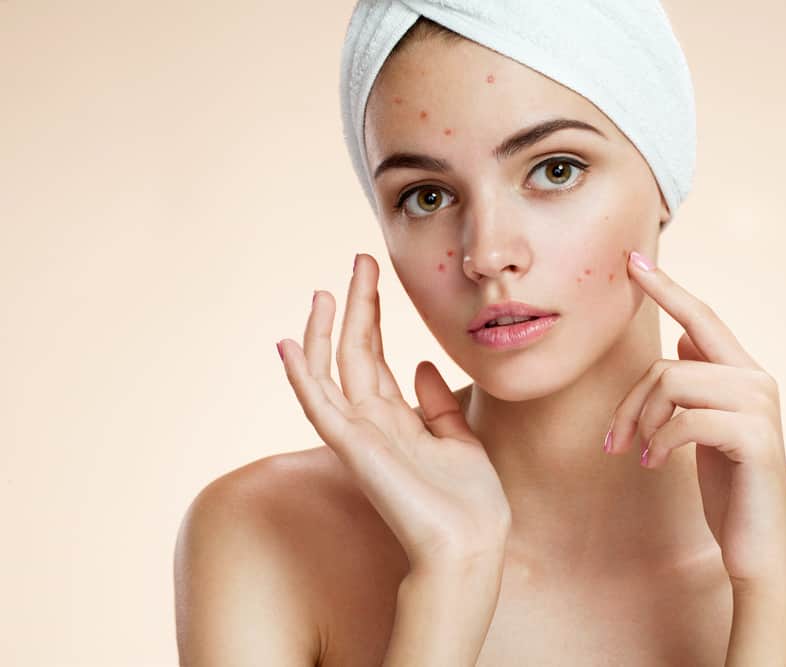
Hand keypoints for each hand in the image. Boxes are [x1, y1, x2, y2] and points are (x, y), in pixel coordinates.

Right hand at [276, 254, 510, 573]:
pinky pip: (319, 405)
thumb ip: (435, 403)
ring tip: (323, 292)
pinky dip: (302, 375)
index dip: (370, 313)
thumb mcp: (458, 438)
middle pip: (354, 353)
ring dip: (321, 332)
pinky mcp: (354, 448)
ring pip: (329, 373)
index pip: (374, 356)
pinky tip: (288, 344)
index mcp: (395, 420)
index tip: (371, 273)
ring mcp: (359, 435)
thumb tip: (423, 363)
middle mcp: (371, 423)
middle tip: (359, 260)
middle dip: (355, 305)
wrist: (471, 543)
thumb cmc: (469, 502)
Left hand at [607, 250, 785, 588]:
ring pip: (671, 384)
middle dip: (630, 403)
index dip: (667, 288)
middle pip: (667, 364)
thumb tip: (681, 337)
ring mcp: (760, 407)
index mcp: (743, 374)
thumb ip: (699, 382)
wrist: (759, 548)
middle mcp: (758, 380)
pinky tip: (657, 465)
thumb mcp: (704, 429)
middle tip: (615, 442)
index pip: (701, 317)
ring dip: (643, 424)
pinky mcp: (756, 437)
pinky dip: (659, 444)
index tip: (633, 260)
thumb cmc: (728, 489)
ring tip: (643, 454)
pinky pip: (683, 420)